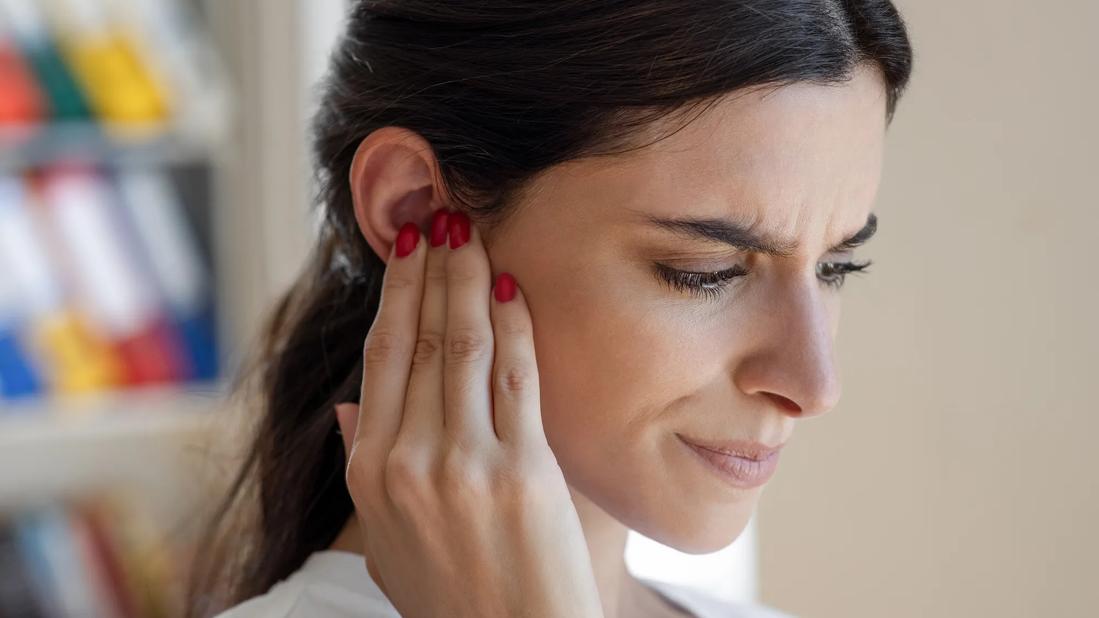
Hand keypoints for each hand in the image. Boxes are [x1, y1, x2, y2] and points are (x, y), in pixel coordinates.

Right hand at [334, 209, 603, 617]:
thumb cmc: (449, 599)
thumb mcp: (384, 543)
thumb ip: (361, 470)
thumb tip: (348, 407)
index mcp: (370, 473)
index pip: (380, 358)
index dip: (394, 293)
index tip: (405, 248)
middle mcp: (409, 461)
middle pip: (418, 339)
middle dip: (432, 268)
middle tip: (440, 213)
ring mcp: (465, 464)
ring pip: (462, 345)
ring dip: (468, 279)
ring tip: (472, 231)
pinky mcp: (523, 470)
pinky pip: (516, 377)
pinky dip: (514, 325)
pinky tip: (512, 285)